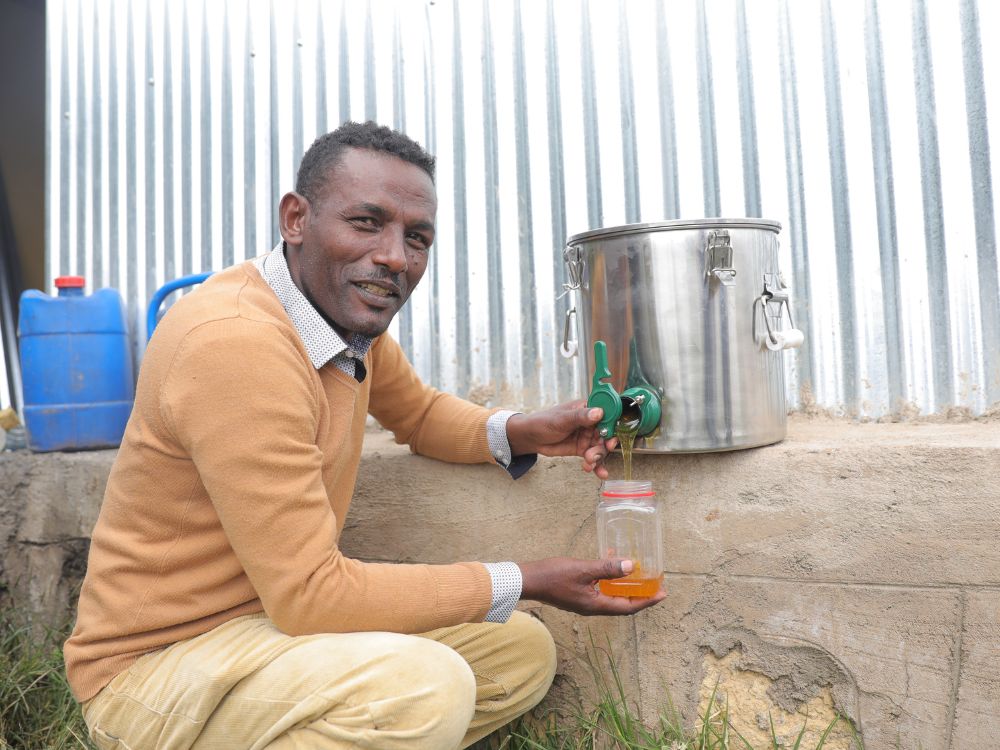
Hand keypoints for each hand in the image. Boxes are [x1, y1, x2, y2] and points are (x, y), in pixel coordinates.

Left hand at [505, 400, 618, 478]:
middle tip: (597, 452)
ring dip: (598, 457)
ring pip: (601, 448)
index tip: (612, 436)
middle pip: (607, 434)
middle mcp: (591, 423)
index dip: (613, 425)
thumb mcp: (562, 419)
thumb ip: (580, 417)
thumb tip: (598, 412)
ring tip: (588, 462)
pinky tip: (599, 473)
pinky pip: (594, 458)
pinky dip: (597, 466)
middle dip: (604, 445)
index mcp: (587, 409)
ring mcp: (587, 437)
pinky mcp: (583, 450)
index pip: (607, 414)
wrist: (532, 438)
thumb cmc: (544, 422)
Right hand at [518, 557, 665, 615]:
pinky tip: (612, 566)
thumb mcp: (583, 569)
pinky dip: (611, 581)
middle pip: (623, 604)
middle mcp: (592, 607)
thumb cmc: (553, 576)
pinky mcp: (578, 594)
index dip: (647, 601)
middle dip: (641, 595)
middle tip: (655, 586)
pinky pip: (601, 590)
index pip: (629, 607)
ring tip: (638, 576)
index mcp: (596, 605)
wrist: (528, 580)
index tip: (663, 593)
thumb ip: (607, 568)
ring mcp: (585, 602)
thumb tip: (632, 566)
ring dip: (626, 588)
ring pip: (612, 597)